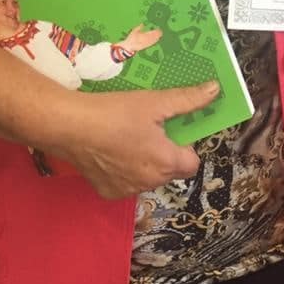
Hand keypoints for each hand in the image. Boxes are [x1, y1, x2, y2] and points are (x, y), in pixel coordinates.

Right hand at [46, 81, 219, 198]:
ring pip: (147, 177)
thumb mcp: (154, 102)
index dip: (185, 146)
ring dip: (144, 162)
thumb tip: (215, 90)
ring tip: (126, 137)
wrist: (68, 126)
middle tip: (148, 129)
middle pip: (170, 170)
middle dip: (164, 152)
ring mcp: (127, 191)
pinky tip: (110, 150)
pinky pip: (125, 182)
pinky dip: (123, 170)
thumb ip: (187, 100)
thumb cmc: (115, 112)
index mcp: (166, 163)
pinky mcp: (107, 193)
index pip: (192, 163)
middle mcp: (150, 183)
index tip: (171, 130)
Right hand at [119, 23, 162, 52]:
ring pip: (153, 40)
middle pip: (153, 36)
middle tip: (161, 31)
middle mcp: (146, 39)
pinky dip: (155, 41)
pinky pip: (151, 44)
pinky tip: (157, 40)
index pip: (151, 32)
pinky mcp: (146, 46)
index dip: (155, 31)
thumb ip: (139, 27)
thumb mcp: (134, 31)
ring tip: (160, 35)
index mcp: (143, 35)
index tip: (158, 29)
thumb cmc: (131, 38)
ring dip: (157, 37)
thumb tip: (142, 23)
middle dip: (157, 34)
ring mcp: (146, 43)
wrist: (129, 46)